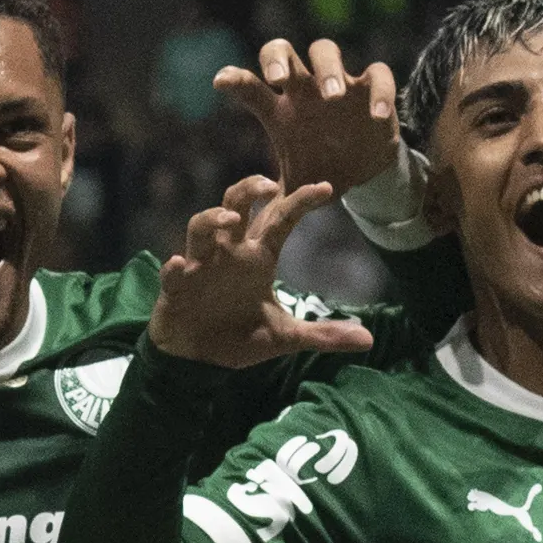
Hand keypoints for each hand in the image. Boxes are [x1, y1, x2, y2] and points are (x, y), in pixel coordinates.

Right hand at [151, 176, 379, 366]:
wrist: (199, 360)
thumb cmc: (240, 336)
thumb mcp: (285, 336)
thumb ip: (323, 334)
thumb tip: (369, 340)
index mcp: (257, 258)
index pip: (280, 220)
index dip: (300, 201)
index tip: (327, 187)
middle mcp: (229, 253)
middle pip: (234, 205)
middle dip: (247, 189)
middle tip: (267, 183)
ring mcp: (199, 267)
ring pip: (200, 227)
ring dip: (211, 219)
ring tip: (227, 220)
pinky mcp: (175, 288)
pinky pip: (172, 273)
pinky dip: (173, 268)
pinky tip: (177, 266)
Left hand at [215, 38, 402, 194]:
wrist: (361, 173)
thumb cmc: (319, 171)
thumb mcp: (295, 189)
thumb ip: (273, 204)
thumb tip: (244, 228)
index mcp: (280, 110)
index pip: (251, 88)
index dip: (236, 80)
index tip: (220, 81)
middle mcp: (304, 89)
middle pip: (283, 52)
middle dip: (278, 60)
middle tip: (277, 78)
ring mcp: (338, 84)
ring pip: (326, 51)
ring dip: (328, 70)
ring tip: (331, 95)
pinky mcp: (372, 89)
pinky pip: (379, 76)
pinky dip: (381, 93)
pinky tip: (378, 116)